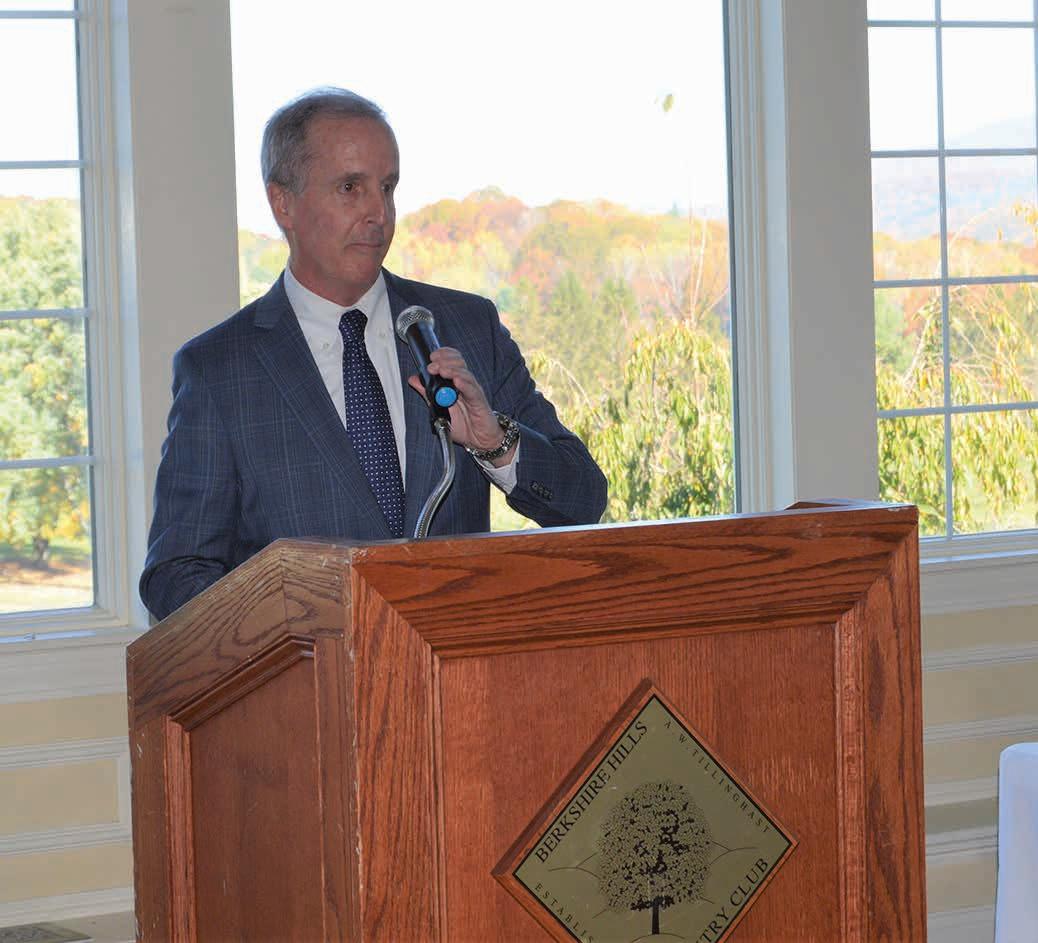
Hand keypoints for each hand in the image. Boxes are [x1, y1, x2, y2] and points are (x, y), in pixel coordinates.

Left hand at [407, 347, 516, 465]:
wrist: (480, 441)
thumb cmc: (465, 425)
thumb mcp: (439, 409)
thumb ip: (427, 393)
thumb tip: (414, 380)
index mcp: (457, 383)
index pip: (452, 361)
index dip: (443, 355)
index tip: (432, 356)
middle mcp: (466, 384)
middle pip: (459, 363)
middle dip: (444, 361)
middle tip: (432, 365)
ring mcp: (473, 392)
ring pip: (465, 374)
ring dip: (452, 370)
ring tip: (442, 370)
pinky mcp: (479, 402)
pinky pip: (472, 391)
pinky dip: (464, 384)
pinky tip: (457, 381)